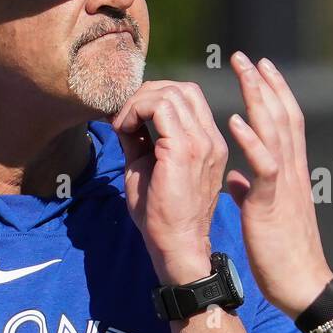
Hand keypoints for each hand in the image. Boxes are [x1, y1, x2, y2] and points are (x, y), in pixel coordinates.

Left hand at [109, 80, 226, 284]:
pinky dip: (135, 110)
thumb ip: (142, 140)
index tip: (131, 120)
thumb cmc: (163, 215)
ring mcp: (201, 142)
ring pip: (170, 93)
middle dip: (146, 94)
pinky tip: (123, 129)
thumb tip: (125, 118)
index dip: (155, 98)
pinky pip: (160, 107)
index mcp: (208, 142)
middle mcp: (210, 138)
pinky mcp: (184, 149)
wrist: (177, 244)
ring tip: (123, 124)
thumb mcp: (149, 167)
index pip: (188, 97)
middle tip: (124, 117)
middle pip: (181, 88)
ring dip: (138, 102)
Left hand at [225, 52, 332, 318]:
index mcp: (290, 174)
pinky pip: (265, 166)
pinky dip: (251, 141)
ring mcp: (285, 185)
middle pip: (283, 116)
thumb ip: (253, 192)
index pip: (286, 124)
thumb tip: (238, 180)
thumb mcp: (264, 216)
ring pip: (277, 131)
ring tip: (245, 71)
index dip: (273, 94)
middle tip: (247, 56)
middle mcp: (293, 171)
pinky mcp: (273, 203)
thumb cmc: (282, 255)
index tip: (259, 69)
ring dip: (260, 98)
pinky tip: (236, 119)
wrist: (302, 284)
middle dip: (265, 84)